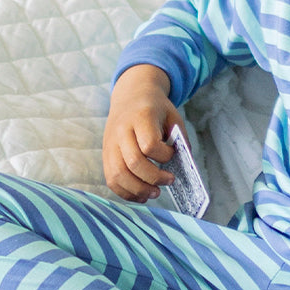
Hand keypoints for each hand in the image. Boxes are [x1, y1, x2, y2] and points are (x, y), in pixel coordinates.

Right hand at [102, 64, 184, 201]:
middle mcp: (121, 131)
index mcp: (140, 117)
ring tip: (155, 193)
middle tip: (169, 181)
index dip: (164, 156)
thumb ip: (180, 138)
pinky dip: (125, 192)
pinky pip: (111, 179)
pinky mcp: (106, 154)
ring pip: (118, 174)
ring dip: (138, 189)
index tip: (172, 155)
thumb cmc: (155, 108)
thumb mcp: (172, 115)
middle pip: (133, 163)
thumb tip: (184, 165)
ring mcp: (110, 144)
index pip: (149, 145)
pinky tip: (141, 195)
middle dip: (154, 178)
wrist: (130, 95)